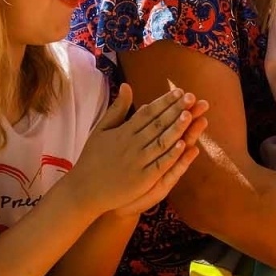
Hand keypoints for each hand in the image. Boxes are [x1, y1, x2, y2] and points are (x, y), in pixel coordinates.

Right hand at [67, 84, 206, 217]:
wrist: (83, 189)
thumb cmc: (92, 158)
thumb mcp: (101, 129)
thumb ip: (117, 109)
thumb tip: (126, 85)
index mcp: (123, 131)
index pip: (148, 113)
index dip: (165, 102)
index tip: (180, 92)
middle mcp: (131, 144)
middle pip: (157, 125)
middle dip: (175, 110)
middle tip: (191, 98)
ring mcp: (137, 162)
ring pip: (160, 142)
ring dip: (176, 129)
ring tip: (189, 115)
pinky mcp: (141, 180)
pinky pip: (159, 165)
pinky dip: (171, 155)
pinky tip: (183, 145)